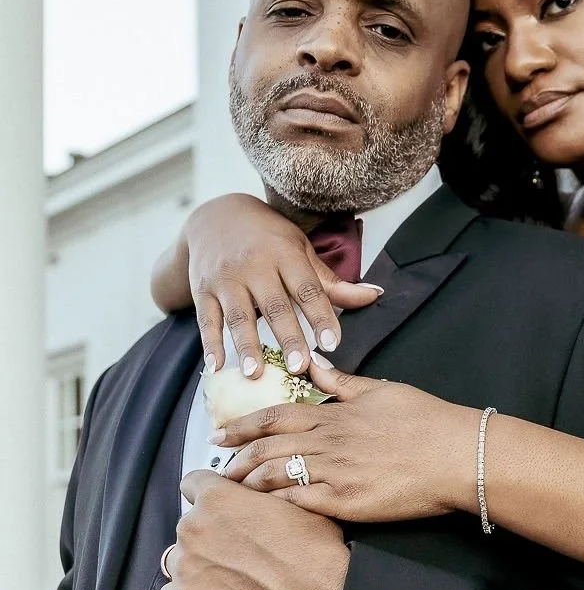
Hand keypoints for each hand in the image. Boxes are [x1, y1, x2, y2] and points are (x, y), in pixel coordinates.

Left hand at [161, 471, 350, 589]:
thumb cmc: (313, 553)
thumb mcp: (292, 503)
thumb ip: (258, 496)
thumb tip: (251, 498)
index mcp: (217, 498)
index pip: (193, 483)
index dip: (209, 495)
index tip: (218, 509)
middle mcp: (194, 527)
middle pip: (189, 525)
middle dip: (209, 535)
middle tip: (238, 550)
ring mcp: (186, 566)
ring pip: (179, 559)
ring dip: (198, 565)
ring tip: (230, 577)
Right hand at [185, 194, 382, 377]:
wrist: (215, 216)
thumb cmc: (268, 238)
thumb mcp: (300, 251)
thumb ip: (332, 282)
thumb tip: (375, 294)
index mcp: (285, 254)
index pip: (308, 288)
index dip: (320, 316)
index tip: (332, 344)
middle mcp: (254, 264)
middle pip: (274, 305)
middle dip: (287, 337)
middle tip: (299, 367)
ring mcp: (226, 278)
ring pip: (238, 315)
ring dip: (247, 346)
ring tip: (256, 373)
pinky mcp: (202, 289)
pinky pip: (207, 319)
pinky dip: (210, 344)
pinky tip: (217, 366)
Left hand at [217, 356, 479, 522]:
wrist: (457, 454)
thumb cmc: (426, 420)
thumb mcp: (382, 390)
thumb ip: (343, 383)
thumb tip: (317, 365)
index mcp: (334, 414)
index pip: (274, 418)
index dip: (242, 427)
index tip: (219, 434)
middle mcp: (327, 442)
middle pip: (265, 450)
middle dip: (235, 460)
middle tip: (214, 471)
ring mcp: (334, 473)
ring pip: (276, 476)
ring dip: (249, 485)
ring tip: (231, 495)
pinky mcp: (346, 503)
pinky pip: (298, 504)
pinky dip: (276, 506)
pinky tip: (262, 513)